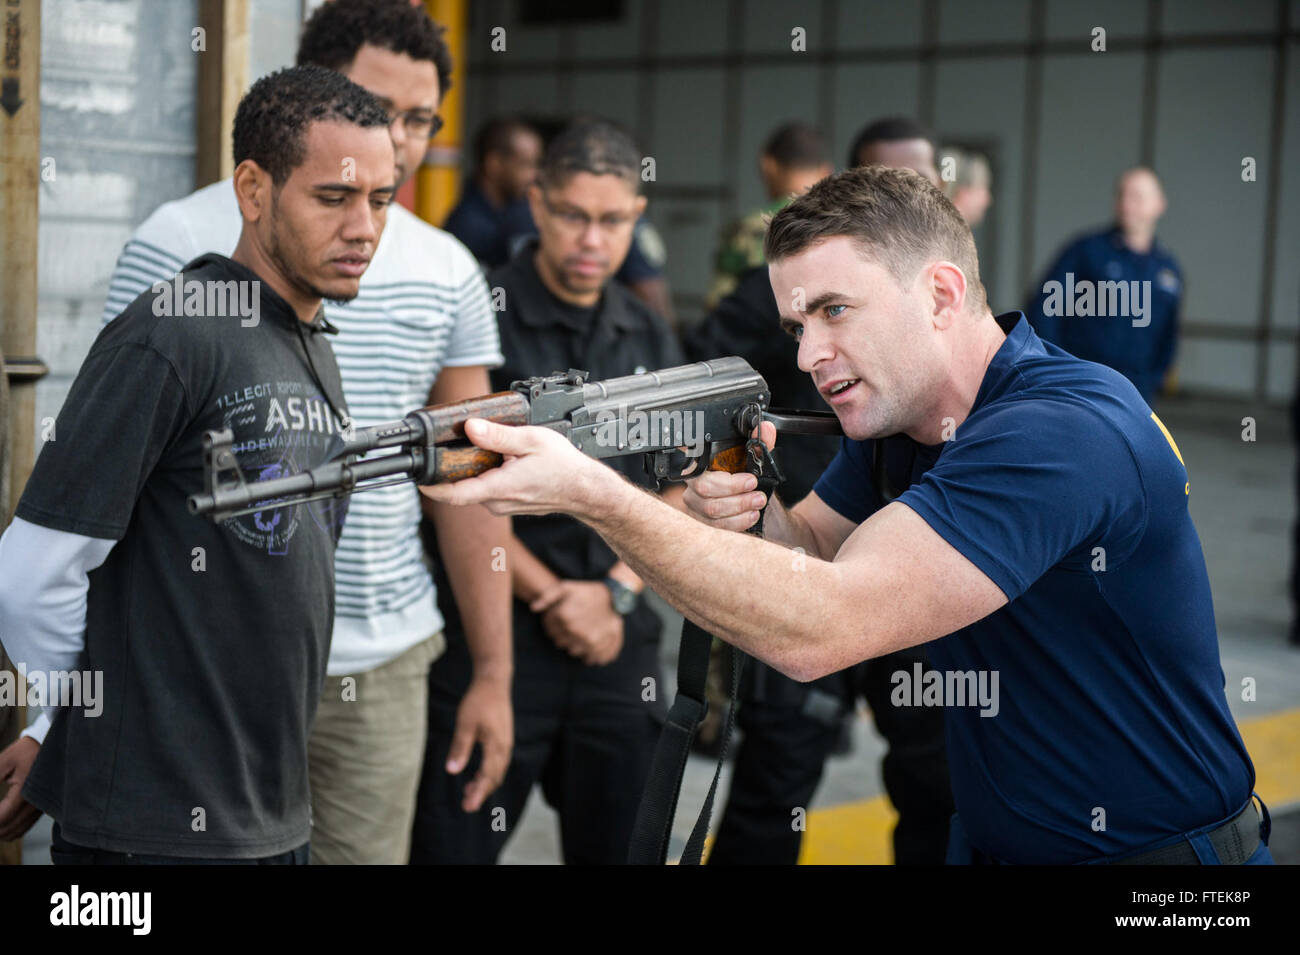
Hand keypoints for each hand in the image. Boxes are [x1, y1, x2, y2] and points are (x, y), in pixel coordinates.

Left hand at [0, 736, 41, 840]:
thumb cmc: (27, 751)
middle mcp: (36, 803)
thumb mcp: (4, 761)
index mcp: (25, 792)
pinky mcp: (43, 808)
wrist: (55, 746)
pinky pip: (24, 827)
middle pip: (7, 829)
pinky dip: (11, 830)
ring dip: (0, 832)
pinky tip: (2, 825)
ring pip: (16, 831)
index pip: (1, 818)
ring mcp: (41, 807)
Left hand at [420, 418, 613, 517]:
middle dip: (455, 467)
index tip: (417, 477)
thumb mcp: (531, 441)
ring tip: (485, 447)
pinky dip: (487, 474)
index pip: (454, 494)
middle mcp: (497, 501)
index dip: (431, 486)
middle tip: (452, 444)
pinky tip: (501, 459)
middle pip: (462, 486)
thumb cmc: (564, 467)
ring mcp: (503, 505)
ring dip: (474, 469)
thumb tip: (470, 428)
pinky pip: (489, 489)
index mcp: (499, 487)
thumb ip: (498, 436)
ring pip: (476, 487)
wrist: (585, 490)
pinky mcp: (509, 503)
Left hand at [445, 677, 512, 812]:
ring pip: (497, 770)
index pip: (488, 776)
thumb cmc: (479, 700)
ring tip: (469, 792)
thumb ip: (460, 748)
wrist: (494, 681)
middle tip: (467, 806)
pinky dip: (488, 772)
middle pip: (495, 777)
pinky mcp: (503, 738)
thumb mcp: (465, 724)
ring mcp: (505, 742)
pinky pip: (498, 762)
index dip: (478, 793)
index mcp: (496, 746)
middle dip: (482, 792)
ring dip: (485, 783)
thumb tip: (452, 771)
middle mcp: (504, 747)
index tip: (468, 807)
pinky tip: (477, 774)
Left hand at [531, 580, 624, 665]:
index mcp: (564, 616)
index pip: (548, 629)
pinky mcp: (598, 647)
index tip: (559, 617)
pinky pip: (587, 658)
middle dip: (561, 635)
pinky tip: (589, 643)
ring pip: (571, 651)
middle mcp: (574, 631)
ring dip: (574, 644)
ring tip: (580, 632)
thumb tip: (533, 608)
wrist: (613, 597)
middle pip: (558, 642)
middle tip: (570, 625)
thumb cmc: (586, 592)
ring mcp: (587, 641)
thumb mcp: (566, 587)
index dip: (552, 623)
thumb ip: (546, 597)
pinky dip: (587, 654)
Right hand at [683, 421, 776, 531]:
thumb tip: (766, 429)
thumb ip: (760, 444)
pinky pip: (716, 526)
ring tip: (757, 504)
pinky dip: (737, 522)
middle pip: (705, 490)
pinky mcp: (703, 522)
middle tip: (757, 494)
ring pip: (711, 510)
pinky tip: (751, 516)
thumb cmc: (747, 480)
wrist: (751, 502)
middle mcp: (693, 484)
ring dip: (739, 508)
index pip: (696, 465)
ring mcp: (695, 505)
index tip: (750, 479)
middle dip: (736, 494)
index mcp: (702, 463)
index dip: (719, 474)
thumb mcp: (755, 461)